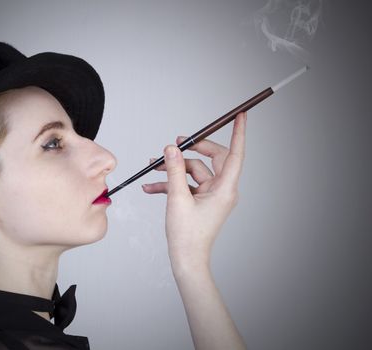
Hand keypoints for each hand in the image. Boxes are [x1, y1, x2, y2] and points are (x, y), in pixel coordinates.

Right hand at [142, 112, 246, 269]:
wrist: (186, 259)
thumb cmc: (188, 236)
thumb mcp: (177, 198)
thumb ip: (174, 170)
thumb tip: (171, 149)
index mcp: (224, 189)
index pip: (234, 154)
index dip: (238, 133)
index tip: (240, 116)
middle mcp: (221, 190)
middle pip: (209, 160)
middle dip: (189, 151)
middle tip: (174, 144)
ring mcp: (210, 195)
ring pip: (192, 172)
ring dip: (172, 170)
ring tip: (152, 168)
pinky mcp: (200, 200)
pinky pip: (186, 184)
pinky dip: (170, 183)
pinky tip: (151, 187)